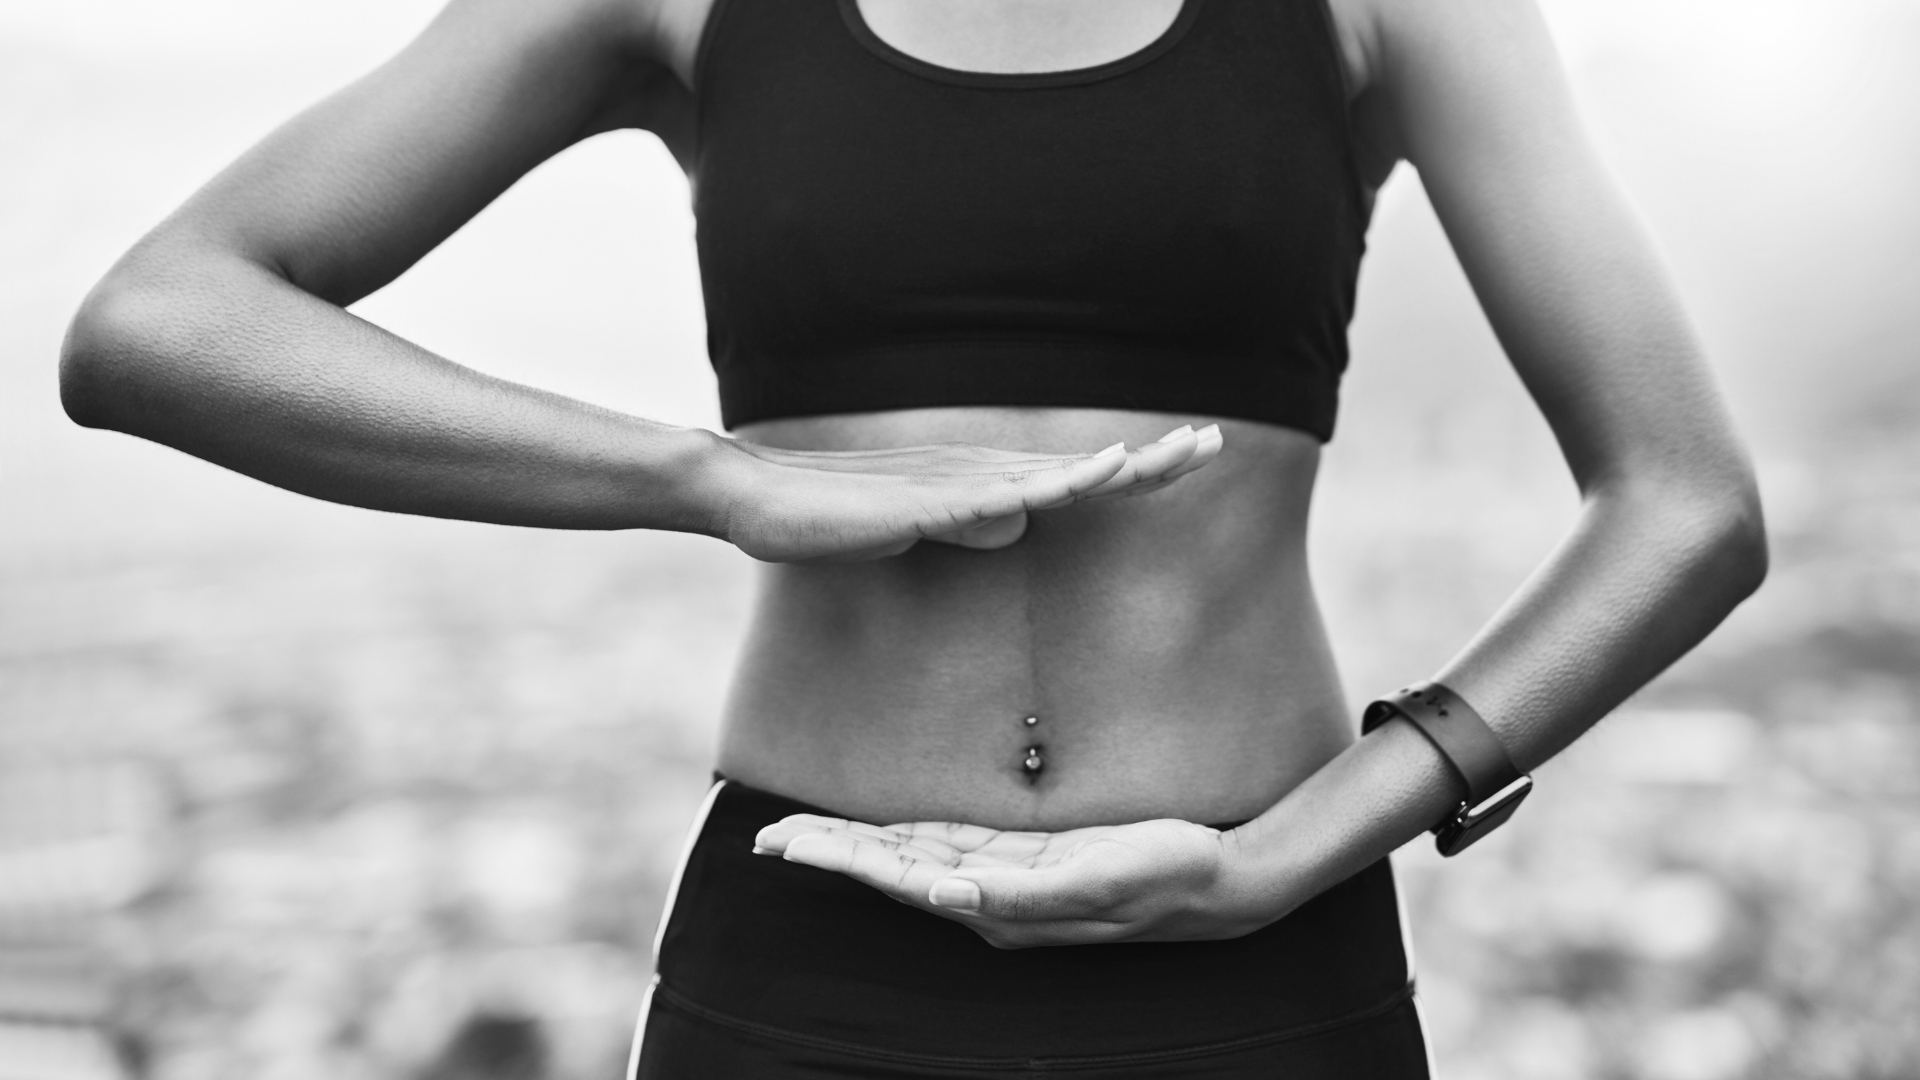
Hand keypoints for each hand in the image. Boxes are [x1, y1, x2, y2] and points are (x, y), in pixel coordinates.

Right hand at [713, 424, 1222, 561]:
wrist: (755, 498)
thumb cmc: (833, 516)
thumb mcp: (918, 527)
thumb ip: (970, 524)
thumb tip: (1019, 527)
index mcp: (983, 486)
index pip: (1076, 479)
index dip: (1135, 469)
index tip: (1189, 456)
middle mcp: (980, 477)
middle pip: (1082, 468)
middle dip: (1151, 458)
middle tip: (1214, 441)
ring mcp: (956, 486)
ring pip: (1057, 476)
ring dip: (1121, 466)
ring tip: (1181, 452)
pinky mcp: (927, 503)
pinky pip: (1002, 495)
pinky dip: (1055, 485)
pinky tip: (1094, 476)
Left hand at [753, 811, 1273, 947]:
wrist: (1218, 883)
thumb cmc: (1162, 878)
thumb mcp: (1096, 882)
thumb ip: (1021, 893)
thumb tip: (944, 896)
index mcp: (997, 906)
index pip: (897, 877)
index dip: (840, 858)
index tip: (784, 843)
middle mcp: (992, 899)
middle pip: (892, 869)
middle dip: (830, 851)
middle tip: (767, 834)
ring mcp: (1009, 880)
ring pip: (914, 859)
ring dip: (859, 846)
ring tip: (806, 834)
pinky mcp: (1030, 860)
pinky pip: (953, 846)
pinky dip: (909, 838)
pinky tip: (885, 833)